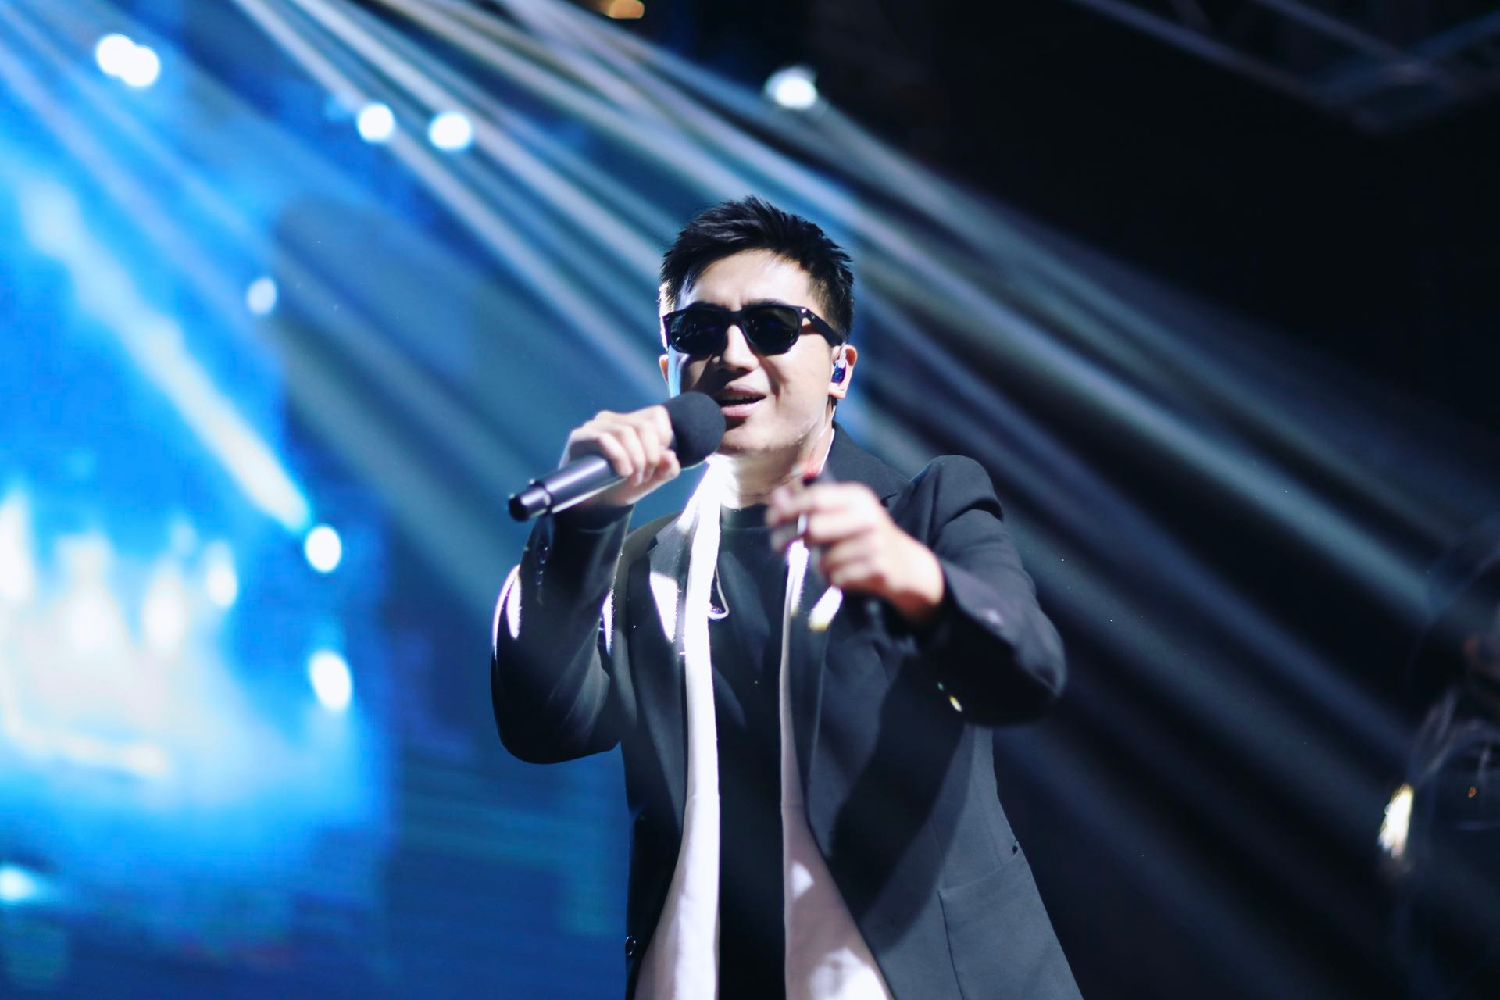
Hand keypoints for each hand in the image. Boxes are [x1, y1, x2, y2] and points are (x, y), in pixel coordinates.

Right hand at [562, 405, 680, 508]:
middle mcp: (615, 419)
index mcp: (633, 421)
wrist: (595, 504)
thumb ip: (667, 468)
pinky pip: (603, 438)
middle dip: (650, 456)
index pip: (657, 414)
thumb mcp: (652, 479)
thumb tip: (669, 456)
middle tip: (645, 477)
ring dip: (636, 460)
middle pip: (644, 426)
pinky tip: (622, 473)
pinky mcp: (580, 437)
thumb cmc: (622, 486)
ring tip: (634, 479)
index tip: (657, 462)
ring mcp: (596, 426)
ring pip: (625, 432)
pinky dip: (619, 457)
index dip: (664, 438)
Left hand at [767, 482, 945, 626]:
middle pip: (814, 527)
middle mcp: (868, 516)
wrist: (906, 566)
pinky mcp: (878, 569)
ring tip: (826, 564)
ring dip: (818, 565)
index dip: (788, 509)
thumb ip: (808, 503)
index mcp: (857, 497)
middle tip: (778, 546)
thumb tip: (776, 495)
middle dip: (789, 539)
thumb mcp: (842, 514)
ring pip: (824, 558)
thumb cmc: (865, 537)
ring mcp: (874, 543)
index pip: (815, 498)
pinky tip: (843, 575)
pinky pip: (838, 578)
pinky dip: (833, 580)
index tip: (770, 520)